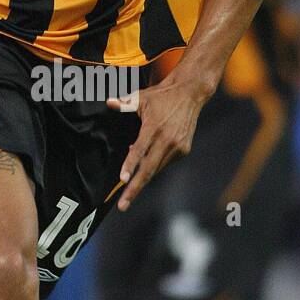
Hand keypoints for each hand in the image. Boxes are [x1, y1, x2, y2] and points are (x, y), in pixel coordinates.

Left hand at [108, 75, 206, 210]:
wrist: (190, 94)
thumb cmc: (162, 96)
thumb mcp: (141, 97)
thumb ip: (124, 103)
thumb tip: (108, 103)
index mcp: (154, 127)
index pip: (139, 150)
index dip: (130, 165)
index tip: (122, 180)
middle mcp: (168, 140)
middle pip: (148, 170)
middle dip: (134, 189)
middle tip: (122, 206)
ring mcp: (178, 147)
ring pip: (156, 169)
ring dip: (142, 177)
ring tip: (128, 180)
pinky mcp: (184, 150)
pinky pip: (164, 163)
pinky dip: (153, 165)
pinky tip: (146, 160)